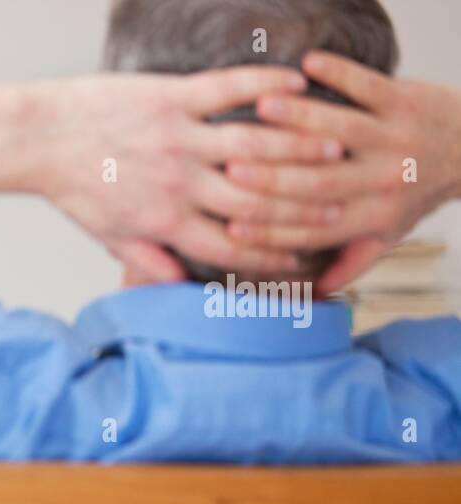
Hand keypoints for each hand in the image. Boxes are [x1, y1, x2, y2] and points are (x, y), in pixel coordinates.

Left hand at [35, 66, 346, 280]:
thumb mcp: (109, 236)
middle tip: (339, 205)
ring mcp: (177, 137)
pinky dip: (264, 83)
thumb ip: (149, 260)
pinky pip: (228, 88)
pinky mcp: (170, 97)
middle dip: (301, 207)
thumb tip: (182, 285)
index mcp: (165, 221)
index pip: (232, 247)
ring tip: (336, 146)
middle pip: (256, 199)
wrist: (39, 140)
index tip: (301, 263)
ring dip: (300, 146)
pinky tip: (295, 82)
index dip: (270, 257)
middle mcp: (177, 182)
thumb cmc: (75, 187)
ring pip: (254, 144)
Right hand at [222, 51, 460, 291]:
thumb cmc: (418, 192)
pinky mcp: (404, 100)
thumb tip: (313, 292)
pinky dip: (340, 73)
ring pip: (342, 129)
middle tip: (232, 168)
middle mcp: (383, 179)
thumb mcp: (387, 234)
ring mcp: (394, 137)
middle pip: (321, 182)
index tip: (231, 225)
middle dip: (274, 177)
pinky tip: (309, 64)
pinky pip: (369, 85)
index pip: (313, 229)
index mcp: (372, 217)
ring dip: (300, 117)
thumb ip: (349, 261)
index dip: (271, 231)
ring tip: (261, 109)